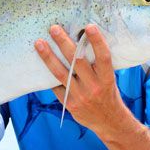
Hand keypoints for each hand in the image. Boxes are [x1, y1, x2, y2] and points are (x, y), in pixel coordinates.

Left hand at [34, 24, 128, 138]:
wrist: (109, 122)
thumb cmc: (108, 94)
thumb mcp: (109, 79)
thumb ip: (97, 64)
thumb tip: (81, 39)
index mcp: (107, 79)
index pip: (103, 57)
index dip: (97, 42)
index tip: (89, 26)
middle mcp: (94, 87)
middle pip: (77, 61)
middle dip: (64, 43)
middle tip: (54, 28)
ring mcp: (80, 96)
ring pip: (61, 73)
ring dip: (48, 57)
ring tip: (39, 43)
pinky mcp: (70, 103)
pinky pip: (56, 86)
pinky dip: (48, 74)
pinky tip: (39, 62)